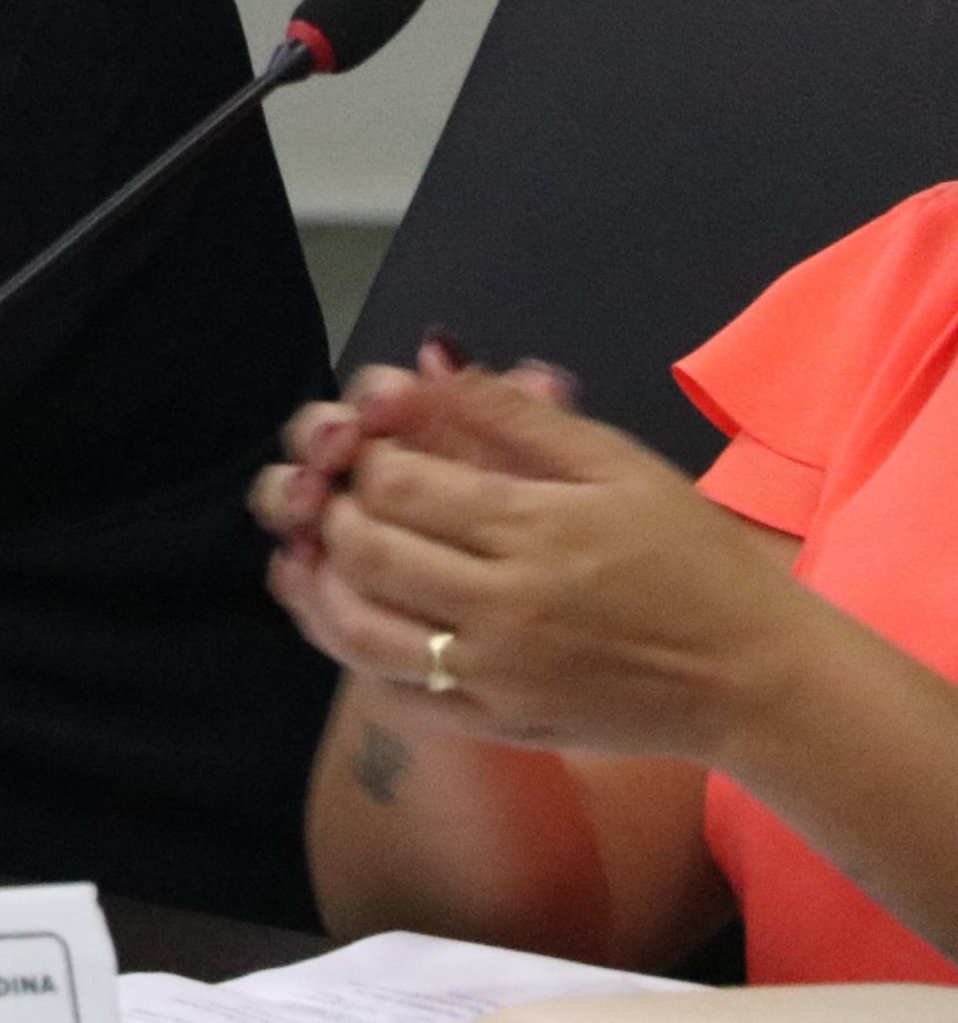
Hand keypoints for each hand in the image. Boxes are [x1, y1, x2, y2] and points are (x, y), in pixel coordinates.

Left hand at [266, 366, 811, 761]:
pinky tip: (359, 615)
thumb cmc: (694, 560)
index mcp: (536, 530)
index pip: (397, 484)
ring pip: (359, 629)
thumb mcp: (621, 464)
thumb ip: (517, 413)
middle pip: (366, 551)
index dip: (365, 457)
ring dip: (324, 584)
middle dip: (337, 512)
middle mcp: (506, 608)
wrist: (757, 680)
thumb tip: (431, 355)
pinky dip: (357, 651)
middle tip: (345, 496)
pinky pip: (393, 691)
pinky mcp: (497, 727)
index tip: (373, 448)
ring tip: (332, 553)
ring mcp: (496, 677)